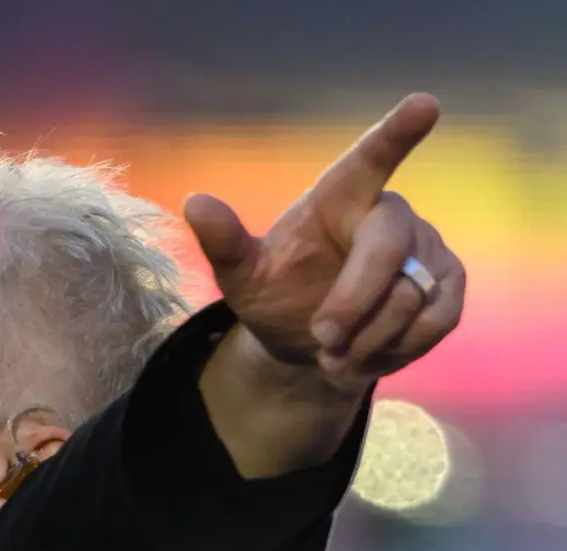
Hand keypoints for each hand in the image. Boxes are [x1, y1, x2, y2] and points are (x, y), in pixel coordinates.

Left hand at [184, 93, 465, 396]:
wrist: (309, 346)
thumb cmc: (276, 294)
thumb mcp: (241, 275)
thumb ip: (224, 240)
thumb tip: (194, 201)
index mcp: (339, 198)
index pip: (369, 159)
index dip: (397, 133)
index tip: (425, 103)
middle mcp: (390, 214)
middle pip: (387, 249)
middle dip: (352, 302)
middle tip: (321, 339)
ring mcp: (427, 248)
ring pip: (409, 296)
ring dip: (366, 337)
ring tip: (333, 352)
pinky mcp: (449, 286)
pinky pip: (436, 320)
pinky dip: (398, 348)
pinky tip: (368, 354)